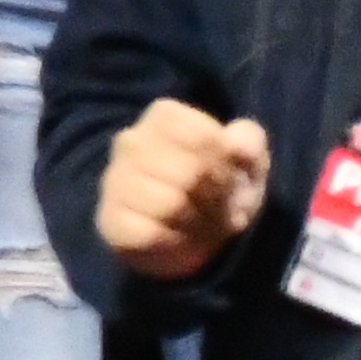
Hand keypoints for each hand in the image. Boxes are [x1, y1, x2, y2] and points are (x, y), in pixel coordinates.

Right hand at [93, 99, 271, 279]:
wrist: (189, 234)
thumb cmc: (220, 188)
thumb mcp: (248, 162)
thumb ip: (249, 142)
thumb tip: (236, 145)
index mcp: (163, 117)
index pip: (203, 137)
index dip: (225, 164)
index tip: (226, 176)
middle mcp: (131, 141)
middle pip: (190, 172)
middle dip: (215, 198)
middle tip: (217, 206)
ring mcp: (116, 180)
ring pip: (171, 204)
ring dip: (197, 222)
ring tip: (199, 222)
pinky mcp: (111, 220)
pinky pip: (150, 234)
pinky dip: (174, 242)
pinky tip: (175, 237)